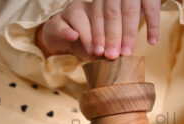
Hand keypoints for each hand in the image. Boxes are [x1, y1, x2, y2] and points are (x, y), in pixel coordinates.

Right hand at [35, 0, 160, 59]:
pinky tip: (74, 37)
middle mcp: (87, 7)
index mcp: (103, 11)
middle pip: (99, 16)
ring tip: (94, 50)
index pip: (114, 17)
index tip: (126, 50)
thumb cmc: (86, 44)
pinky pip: (61, 24)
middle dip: (107, 36)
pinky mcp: (56, 21)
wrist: (61, 42)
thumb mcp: (103, 47)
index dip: (121, 33)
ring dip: (88, 35)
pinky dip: (67, 30)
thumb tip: (126, 57)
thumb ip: (113, 49)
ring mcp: (70, 12)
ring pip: (79, 17)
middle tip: (111, 53)